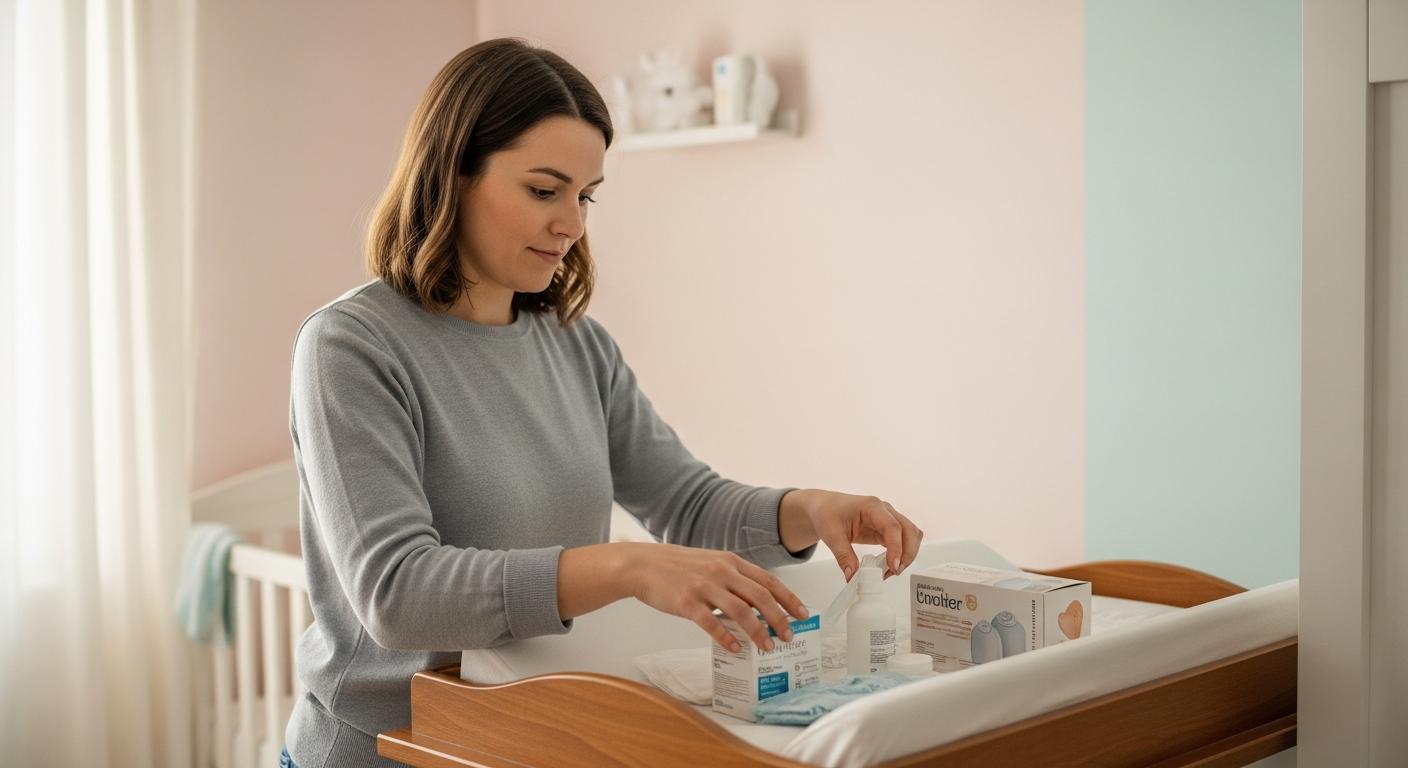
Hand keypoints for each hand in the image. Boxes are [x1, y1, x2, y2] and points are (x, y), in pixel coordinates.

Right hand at [620, 542, 808, 653]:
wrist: (643, 565)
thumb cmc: (678, 566)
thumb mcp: (711, 563)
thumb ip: (733, 579)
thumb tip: (757, 602)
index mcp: (731, 562)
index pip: (768, 581)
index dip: (788, 598)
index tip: (802, 614)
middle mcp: (722, 572)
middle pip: (761, 597)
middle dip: (779, 619)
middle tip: (788, 637)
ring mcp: (704, 587)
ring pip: (741, 611)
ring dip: (758, 632)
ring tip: (767, 647)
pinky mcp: (687, 602)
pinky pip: (712, 623)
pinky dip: (726, 638)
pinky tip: (735, 649)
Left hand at [779, 489, 922, 580]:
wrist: (825, 507)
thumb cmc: (827, 513)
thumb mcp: (831, 535)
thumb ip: (843, 555)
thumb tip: (853, 576)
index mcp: (871, 507)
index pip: (892, 526)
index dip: (896, 547)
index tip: (893, 566)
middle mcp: (885, 510)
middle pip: (909, 530)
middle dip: (907, 553)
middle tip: (895, 572)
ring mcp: (888, 519)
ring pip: (911, 535)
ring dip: (907, 554)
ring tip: (891, 571)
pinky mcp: (887, 529)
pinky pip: (903, 541)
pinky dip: (901, 554)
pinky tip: (889, 566)